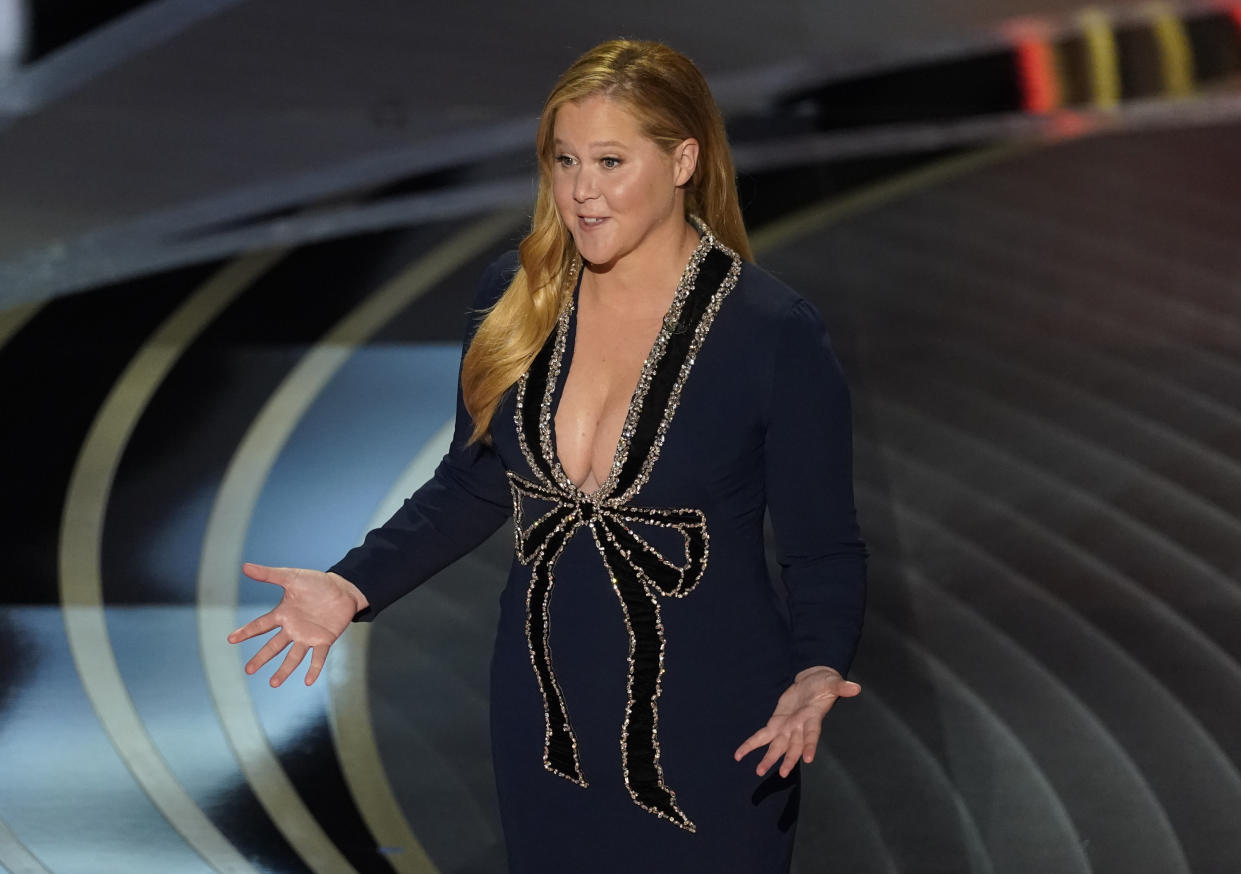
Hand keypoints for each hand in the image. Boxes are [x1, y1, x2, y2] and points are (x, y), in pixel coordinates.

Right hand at [226, 562, 368, 686]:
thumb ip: (269, 575)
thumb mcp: (292, 577)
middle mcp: (293, 628)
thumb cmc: (317, 583)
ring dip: (284, 670)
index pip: (261, 625)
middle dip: (261, 658)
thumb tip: (245, 566)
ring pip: (293, 656)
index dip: (246, 632)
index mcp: (283, 614)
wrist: (343, 588)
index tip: (230, 639)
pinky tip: (308, 681)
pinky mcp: (324, 640)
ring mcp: (308, 636)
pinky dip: (313, 669)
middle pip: (274, 646)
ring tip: (273, 684)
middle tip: (248, 670)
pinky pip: (318, 657)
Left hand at [733, 665, 860, 777]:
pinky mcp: (776, 722)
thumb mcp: (832, 682)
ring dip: (768, 759)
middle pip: (794, 746)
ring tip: (759, 772)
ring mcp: (787, 727)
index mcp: (813, 719)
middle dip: (788, 759)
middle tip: (783, 774)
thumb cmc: (825, 684)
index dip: (810, 746)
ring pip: (777, 746)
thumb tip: (855, 688)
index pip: (812, 735)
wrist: (813, 681)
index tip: (808, 759)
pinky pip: (761, 736)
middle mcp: (799, 727)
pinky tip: (739, 755)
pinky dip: (750, 745)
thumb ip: (841, 687)